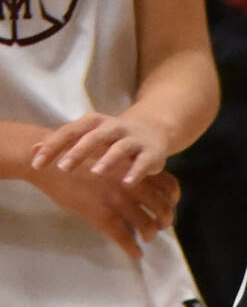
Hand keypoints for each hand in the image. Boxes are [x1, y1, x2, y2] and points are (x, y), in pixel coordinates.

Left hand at [31, 108, 170, 189]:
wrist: (153, 129)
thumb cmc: (112, 137)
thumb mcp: (87, 134)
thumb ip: (63, 142)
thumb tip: (33, 149)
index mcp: (93, 122)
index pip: (69, 132)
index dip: (52, 147)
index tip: (37, 163)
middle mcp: (113, 127)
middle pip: (93, 137)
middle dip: (78, 151)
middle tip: (63, 167)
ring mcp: (133, 139)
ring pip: (119, 148)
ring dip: (108, 160)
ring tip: (96, 173)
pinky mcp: (151, 152)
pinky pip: (142, 163)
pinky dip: (134, 173)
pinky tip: (125, 184)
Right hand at [33, 157, 178, 260]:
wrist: (49, 161)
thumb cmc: (76, 155)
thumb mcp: (109, 155)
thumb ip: (126, 168)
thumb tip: (137, 182)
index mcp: (135, 169)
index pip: (170, 186)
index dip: (173, 200)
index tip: (169, 206)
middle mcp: (132, 185)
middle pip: (163, 209)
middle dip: (164, 221)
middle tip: (158, 226)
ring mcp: (118, 201)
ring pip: (147, 226)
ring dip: (149, 235)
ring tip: (145, 239)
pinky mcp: (102, 215)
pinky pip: (124, 238)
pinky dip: (133, 249)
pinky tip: (135, 253)